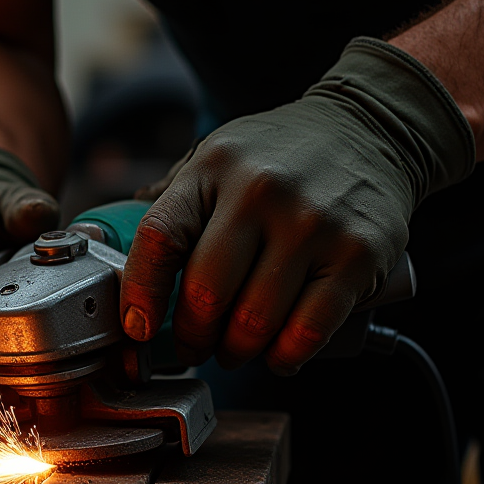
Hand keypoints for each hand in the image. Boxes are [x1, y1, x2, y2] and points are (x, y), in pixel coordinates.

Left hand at [120, 38, 474, 374]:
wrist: (371, 127)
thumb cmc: (281, 152)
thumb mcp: (217, 153)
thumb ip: (172, 198)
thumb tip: (112, 245)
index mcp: (213, 166)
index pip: (159, 239)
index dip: (140, 295)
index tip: (138, 327)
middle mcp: (260, 191)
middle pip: (206, 294)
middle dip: (192, 338)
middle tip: (194, 346)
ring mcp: (312, 223)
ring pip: (255, 322)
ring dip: (236, 352)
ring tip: (234, 349)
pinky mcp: (358, 255)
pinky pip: (308, 330)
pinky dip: (285, 356)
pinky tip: (276, 354)